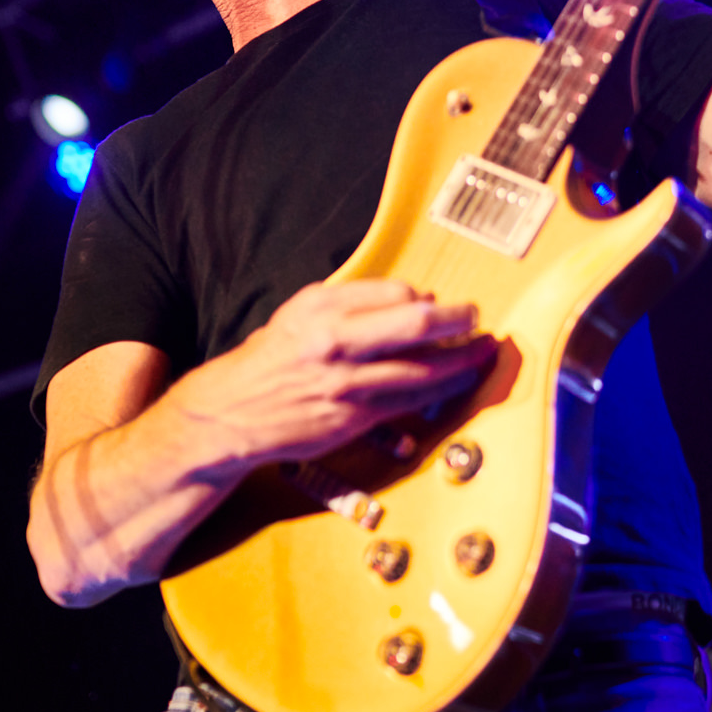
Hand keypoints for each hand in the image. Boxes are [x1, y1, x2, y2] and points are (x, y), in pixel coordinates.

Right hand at [173, 278, 495, 468]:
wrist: (230, 413)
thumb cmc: (270, 360)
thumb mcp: (299, 313)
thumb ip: (350, 301)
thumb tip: (411, 298)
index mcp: (322, 309)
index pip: (396, 292)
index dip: (425, 298)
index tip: (438, 304)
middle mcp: (336, 342)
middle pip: (416, 323)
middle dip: (458, 320)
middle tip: (477, 318)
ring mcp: (347, 384)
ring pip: (422, 368)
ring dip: (461, 360)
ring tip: (481, 352)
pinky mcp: (353, 418)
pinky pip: (408, 403)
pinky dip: (438, 391)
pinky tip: (456, 382)